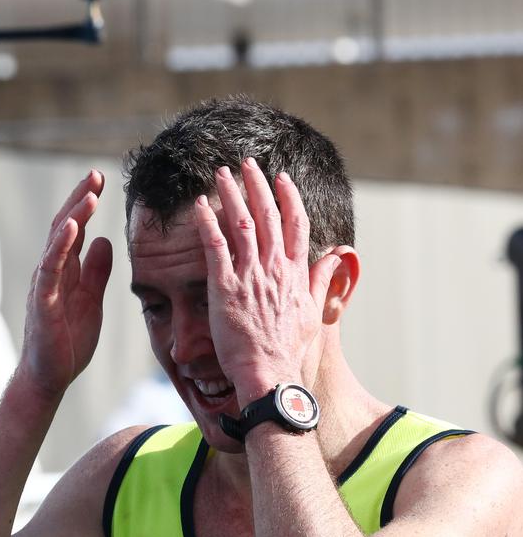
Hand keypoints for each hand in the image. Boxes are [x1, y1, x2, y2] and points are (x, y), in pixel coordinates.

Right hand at [18, 170, 112, 399]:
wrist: (50, 376)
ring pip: (56, 243)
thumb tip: (104, 241)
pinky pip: (50, 269)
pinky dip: (60, 246)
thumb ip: (96, 272)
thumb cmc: (67, 341)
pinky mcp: (42, 301)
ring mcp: (44, 285)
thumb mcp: (91, 301)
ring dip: (73, 216)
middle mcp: (51, 272)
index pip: (74, 230)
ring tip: (89, 194)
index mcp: (64, 271)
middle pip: (64, 227)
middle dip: (80, 200)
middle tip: (96, 175)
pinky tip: (72, 227)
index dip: (86, 205)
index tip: (101, 182)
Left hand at [194, 158, 340, 404]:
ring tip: (221, 173)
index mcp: (296, 274)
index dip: (288, 197)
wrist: (269, 373)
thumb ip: (321, 281)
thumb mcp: (313, 314)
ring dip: (231, 194)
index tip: (281, 178)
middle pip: (268, 215)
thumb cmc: (289, 350)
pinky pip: (215, 246)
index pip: (296, 224)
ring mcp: (250, 276)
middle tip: (246, 163)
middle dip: (257, 184)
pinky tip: (199, 204)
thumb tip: (337, 257)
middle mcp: (275, 269)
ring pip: (241, 223)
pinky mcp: (225, 287)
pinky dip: (207, 222)